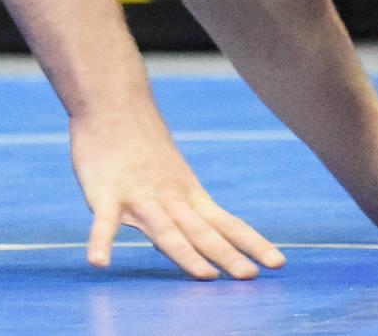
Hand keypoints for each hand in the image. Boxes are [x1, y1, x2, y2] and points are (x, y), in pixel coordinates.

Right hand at [69, 109, 284, 278]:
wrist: (111, 102)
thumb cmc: (141, 142)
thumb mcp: (173, 175)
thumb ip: (186, 209)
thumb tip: (206, 239)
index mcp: (188, 194)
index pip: (227, 223)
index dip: (252, 243)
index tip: (278, 263)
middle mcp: (170, 198)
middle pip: (201, 231)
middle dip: (226, 255)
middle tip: (250, 276)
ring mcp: (138, 196)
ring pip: (164, 229)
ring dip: (185, 254)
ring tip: (204, 276)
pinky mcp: (104, 193)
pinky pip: (103, 221)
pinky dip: (101, 241)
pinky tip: (99, 262)